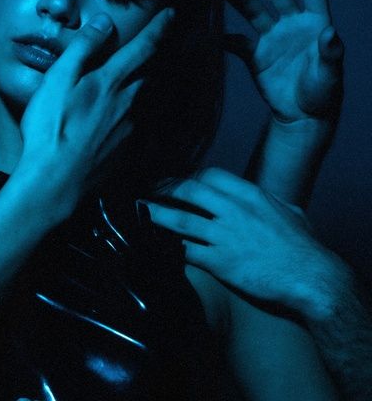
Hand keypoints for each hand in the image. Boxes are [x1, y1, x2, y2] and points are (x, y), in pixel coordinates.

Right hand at [16, 9, 174, 221]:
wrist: (54, 182)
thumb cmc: (50, 129)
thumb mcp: (57, 80)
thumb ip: (82, 49)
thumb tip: (104, 22)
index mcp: (110, 82)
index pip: (142, 48)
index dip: (159, 28)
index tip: (172, 14)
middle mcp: (127, 103)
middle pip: (149, 74)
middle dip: (155, 58)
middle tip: (158, 46)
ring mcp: (129, 129)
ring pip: (144, 100)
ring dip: (145, 86)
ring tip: (137, 81)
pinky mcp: (126, 151)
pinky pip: (135, 124)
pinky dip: (132, 114)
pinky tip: (117, 120)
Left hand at [143, 168, 341, 313]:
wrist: (312, 279)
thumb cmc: (303, 247)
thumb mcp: (289, 212)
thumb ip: (270, 201)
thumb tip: (263, 198)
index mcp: (249, 195)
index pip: (209, 174)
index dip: (190, 176)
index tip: (179, 181)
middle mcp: (233, 211)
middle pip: (189, 190)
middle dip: (165, 188)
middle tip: (151, 190)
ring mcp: (225, 236)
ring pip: (180, 219)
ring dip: (156, 214)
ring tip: (140, 210)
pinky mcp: (220, 262)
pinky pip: (186, 251)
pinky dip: (170, 247)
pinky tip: (158, 245)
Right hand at [224, 0, 342, 127]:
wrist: (302, 115)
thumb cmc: (323, 93)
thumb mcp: (331, 75)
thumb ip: (330, 54)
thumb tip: (331, 33)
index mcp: (315, 23)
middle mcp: (291, 25)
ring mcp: (272, 39)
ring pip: (254, 12)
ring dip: (241, 0)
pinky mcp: (255, 56)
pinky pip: (238, 43)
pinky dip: (225, 39)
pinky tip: (214, 35)